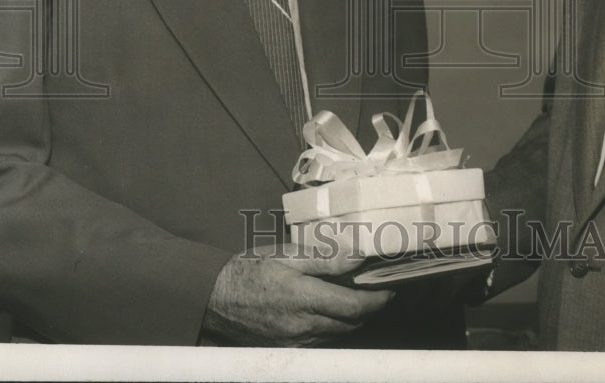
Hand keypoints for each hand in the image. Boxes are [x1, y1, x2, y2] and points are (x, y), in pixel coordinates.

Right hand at [201, 243, 392, 345]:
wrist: (215, 298)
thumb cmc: (250, 270)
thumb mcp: (287, 254)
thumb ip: (325, 258)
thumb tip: (357, 256)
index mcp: (304, 299)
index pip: (356, 308)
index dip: (378, 300)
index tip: (390, 288)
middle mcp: (302, 327)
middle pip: (352, 324)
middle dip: (370, 309)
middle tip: (377, 289)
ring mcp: (295, 342)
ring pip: (339, 334)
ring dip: (352, 318)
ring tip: (356, 296)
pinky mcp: (287, 349)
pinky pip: (321, 341)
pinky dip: (333, 326)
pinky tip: (330, 309)